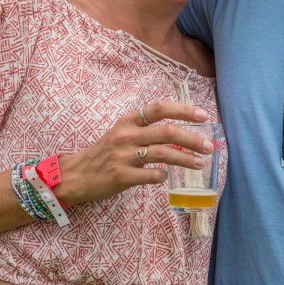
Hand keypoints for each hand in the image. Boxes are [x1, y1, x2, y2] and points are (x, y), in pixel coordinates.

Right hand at [55, 101, 212, 207]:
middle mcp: (126, 135)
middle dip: (192, 138)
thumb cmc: (104, 153)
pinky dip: (163, 175)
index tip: (203, 115)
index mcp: (128, 121)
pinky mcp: (121, 176)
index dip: (183, 110)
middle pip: (167, 132)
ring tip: (200, 163)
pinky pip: (151, 175)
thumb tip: (182, 133)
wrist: (75, 175)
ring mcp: (123, 155)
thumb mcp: (121, 133)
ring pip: (163, 154)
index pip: (158, 108)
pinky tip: (166, 176)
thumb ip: (146, 130)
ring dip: (186, 159)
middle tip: (208, 146)